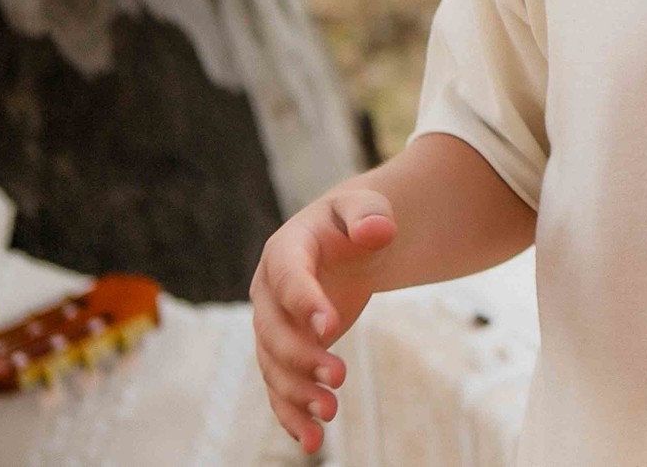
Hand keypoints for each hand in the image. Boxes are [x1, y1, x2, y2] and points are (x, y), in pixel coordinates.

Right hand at [249, 188, 396, 452]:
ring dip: (296, 392)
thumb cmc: (357, 221)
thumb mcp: (366, 205)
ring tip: (330, 412)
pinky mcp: (286, 350)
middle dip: (302, 357)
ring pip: (273, 366)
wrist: (348, 241)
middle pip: (273, 331)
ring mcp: (274, 324)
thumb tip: (378, 229)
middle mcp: (268, 292)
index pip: (289, 279)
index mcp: (285, 251)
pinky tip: (311, 440)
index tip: (332, 328)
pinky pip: (280, 387)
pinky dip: (291, 414)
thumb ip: (369, 213)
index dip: (306, 303)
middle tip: (339, 377)